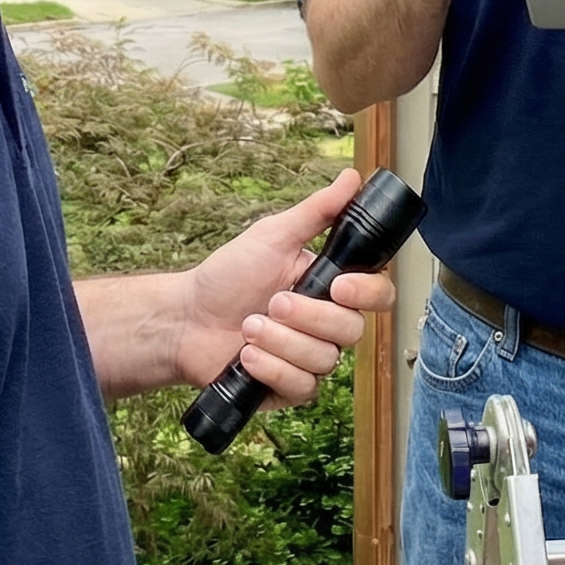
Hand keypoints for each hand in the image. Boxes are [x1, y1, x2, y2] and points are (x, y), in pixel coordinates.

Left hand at [175, 169, 397, 408]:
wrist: (187, 319)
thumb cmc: (228, 275)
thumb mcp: (272, 237)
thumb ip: (317, 211)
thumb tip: (353, 178)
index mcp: (331, 286)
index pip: (377, 294)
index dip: (367, 294)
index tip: (338, 286)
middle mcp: (327, 324)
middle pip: (352, 330)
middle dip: (308, 317)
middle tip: (273, 302)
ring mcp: (310, 358)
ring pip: (325, 360)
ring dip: (281, 342)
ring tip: (249, 326)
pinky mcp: (291, 387)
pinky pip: (302, 386)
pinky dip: (271, 369)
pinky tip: (247, 355)